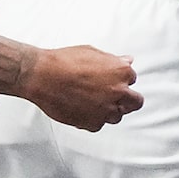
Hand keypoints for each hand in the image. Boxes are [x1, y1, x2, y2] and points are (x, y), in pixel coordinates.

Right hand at [19, 43, 141, 130]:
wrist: (43, 76)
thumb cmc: (65, 62)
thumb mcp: (94, 53)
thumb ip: (113, 60)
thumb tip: (126, 60)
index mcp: (121, 71)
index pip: (132, 79)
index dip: (121, 80)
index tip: (113, 80)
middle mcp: (118, 91)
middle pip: (135, 102)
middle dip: (127, 99)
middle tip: (115, 96)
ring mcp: (106, 109)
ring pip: (117, 116)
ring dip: (110, 110)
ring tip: (95, 103)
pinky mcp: (92, 123)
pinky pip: (99, 124)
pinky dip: (93, 119)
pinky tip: (84, 109)